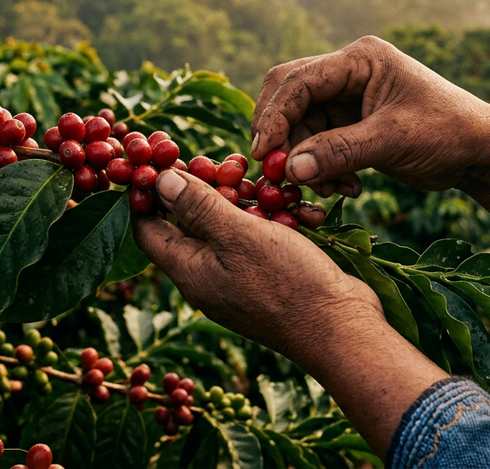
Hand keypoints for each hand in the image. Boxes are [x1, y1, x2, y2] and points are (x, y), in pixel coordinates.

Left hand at [132, 168, 383, 362]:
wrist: (342, 329)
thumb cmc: (286, 283)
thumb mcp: (237, 235)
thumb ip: (198, 206)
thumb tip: (158, 181)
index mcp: (190, 271)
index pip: (148, 229)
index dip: (146, 194)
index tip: (157, 160)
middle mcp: (209, 277)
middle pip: (190, 223)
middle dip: (205, 188)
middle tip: (224, 161)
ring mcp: (240, 279)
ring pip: (230, 227)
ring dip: (245, 200)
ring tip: (262, 178)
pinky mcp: (270, 277)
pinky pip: (260, 239)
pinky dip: (273, 218)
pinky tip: (295, 204)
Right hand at [251, 35, 489, 195]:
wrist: (480, 153)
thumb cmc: (447, 133)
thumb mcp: (393, 141)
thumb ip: (339, 152)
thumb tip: (290, 169)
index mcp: (360, 60)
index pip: (300, 80)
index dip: (276, 115)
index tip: (264, 153)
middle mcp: (347, 73)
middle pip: (290, 98)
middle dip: (282, 137)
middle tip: (276, 174)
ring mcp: (347, 99)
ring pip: (300, 127)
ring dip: (305, 161)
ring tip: (329, 190)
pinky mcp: (349, 125)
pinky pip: (316, 145)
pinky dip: (321, 169)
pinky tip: (346, 189)